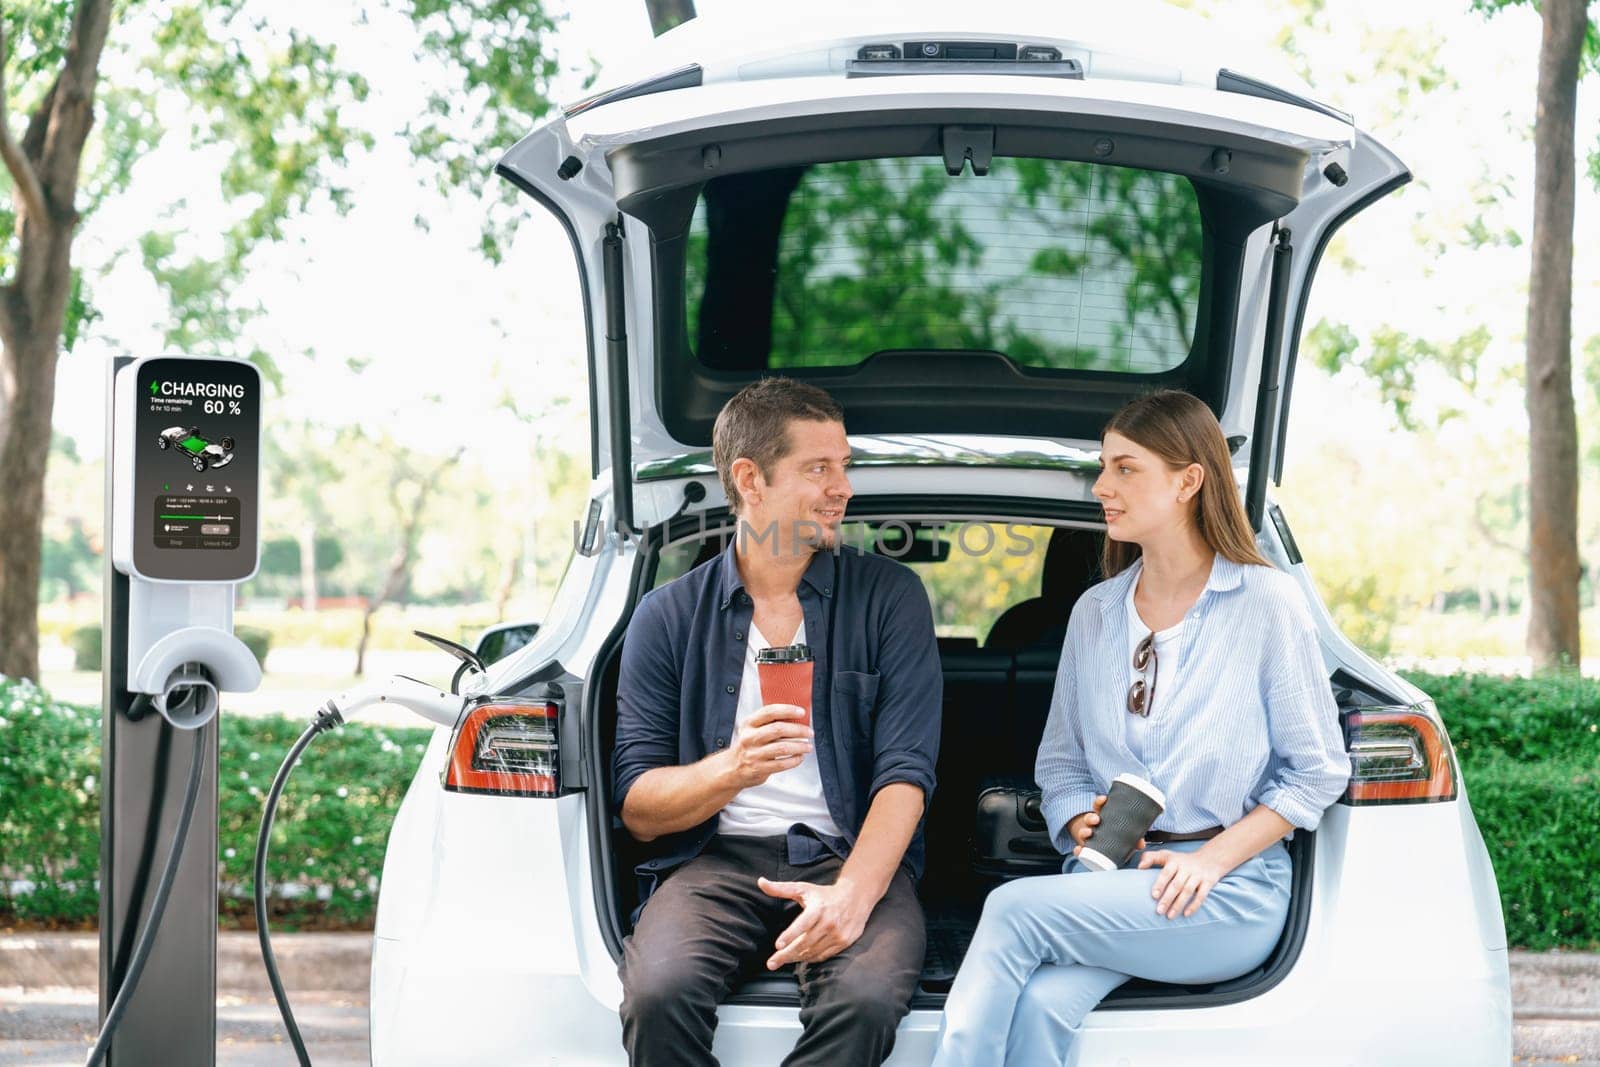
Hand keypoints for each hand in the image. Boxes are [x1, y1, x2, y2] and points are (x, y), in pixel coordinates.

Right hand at [726, 705, 811, 788]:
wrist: (732, 768)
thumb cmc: (748, 746)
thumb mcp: (752, 730)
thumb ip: (769, 723)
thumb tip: (796, 718)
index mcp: (749, 724)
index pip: (769, 712)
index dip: (787, 710)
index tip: (801, 712)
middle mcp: (750, 738)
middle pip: (778, 729)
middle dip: (798, 730)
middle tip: (809, 732)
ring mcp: (754, 754)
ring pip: (782, 748)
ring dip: (800, 746)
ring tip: (808, 746)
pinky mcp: (759, 769)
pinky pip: (782, 764)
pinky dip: (795, 760)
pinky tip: (799, 757)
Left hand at [757, 876, 872, 968]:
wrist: (856, 897)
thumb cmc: (824, 894)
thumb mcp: (803, 888)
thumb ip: (781, 888)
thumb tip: (760, 882)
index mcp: (818, 908)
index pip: (802, 924)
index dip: (790, 935)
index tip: (778, 945)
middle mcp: (829, 922)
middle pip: (805, 943)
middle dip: (786, 955)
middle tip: (772, 963)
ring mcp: (837, 934)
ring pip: (812, 951)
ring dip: (796, 958)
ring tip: (782, 960)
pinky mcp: (843, 942)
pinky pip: (823, 955)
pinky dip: (810, 958)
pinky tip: (800, 957)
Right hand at [1066, 795, 1145, 856]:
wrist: (1106, 850)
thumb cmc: (1117, 839)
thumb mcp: (1126, 835)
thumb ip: (1134, 838)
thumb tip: (1141, 844)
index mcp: (1102, 818)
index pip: (1098, 806)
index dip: (1100, 802)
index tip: (1104, 799)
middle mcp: (1094, 826)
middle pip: (1089, 818)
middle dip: (1091, 818)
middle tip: (1096, 819)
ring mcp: (1089, 837)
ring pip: (1083, 831)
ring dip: (1084, 832)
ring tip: (1089, 833)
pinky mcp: (1086, 848)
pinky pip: (1079, 849)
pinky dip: (1078, 850)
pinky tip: (1078, 850)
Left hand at [1137, 847, 1232, 918]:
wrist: (1210, 858)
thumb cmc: (1183, 860)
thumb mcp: (1167, 855)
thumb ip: (1151, 858)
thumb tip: (1139, 867)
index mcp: (1175, 861)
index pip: (1167, 873)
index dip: (1160, 884)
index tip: (1154, 896)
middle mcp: (1187, 868)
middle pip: (1176, 885)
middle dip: (1167, 899)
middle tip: (1159, 911)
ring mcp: (1198, 875)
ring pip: (1188, 891)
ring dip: (1178, 905)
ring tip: (1169, 916)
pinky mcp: (1208, 882)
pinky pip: (1202, 895)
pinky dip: (1194, 906)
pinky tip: (1186, 914)